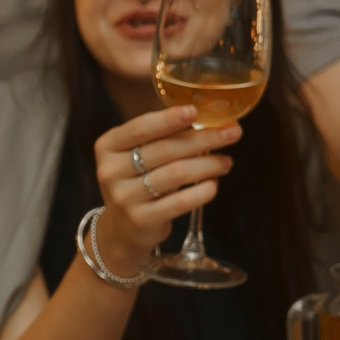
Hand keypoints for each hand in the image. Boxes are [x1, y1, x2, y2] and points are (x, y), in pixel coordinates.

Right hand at [89, 106, 238, 276]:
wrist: (123, 228)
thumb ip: (161, 138)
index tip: (195, 111)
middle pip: (164, 150)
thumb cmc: (137, 181)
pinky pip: (180, 202)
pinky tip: (214, 184)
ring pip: (176, 174)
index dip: (168, 119)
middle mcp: (110, 171)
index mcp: (108, 146)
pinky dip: (203, 191)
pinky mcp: (141, 219)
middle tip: (232, 133)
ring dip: (208, 164)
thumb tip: (209, 121)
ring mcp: (124, 197)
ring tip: (226, 161)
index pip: (140, 128)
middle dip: (203, 139)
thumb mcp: (136, 155)